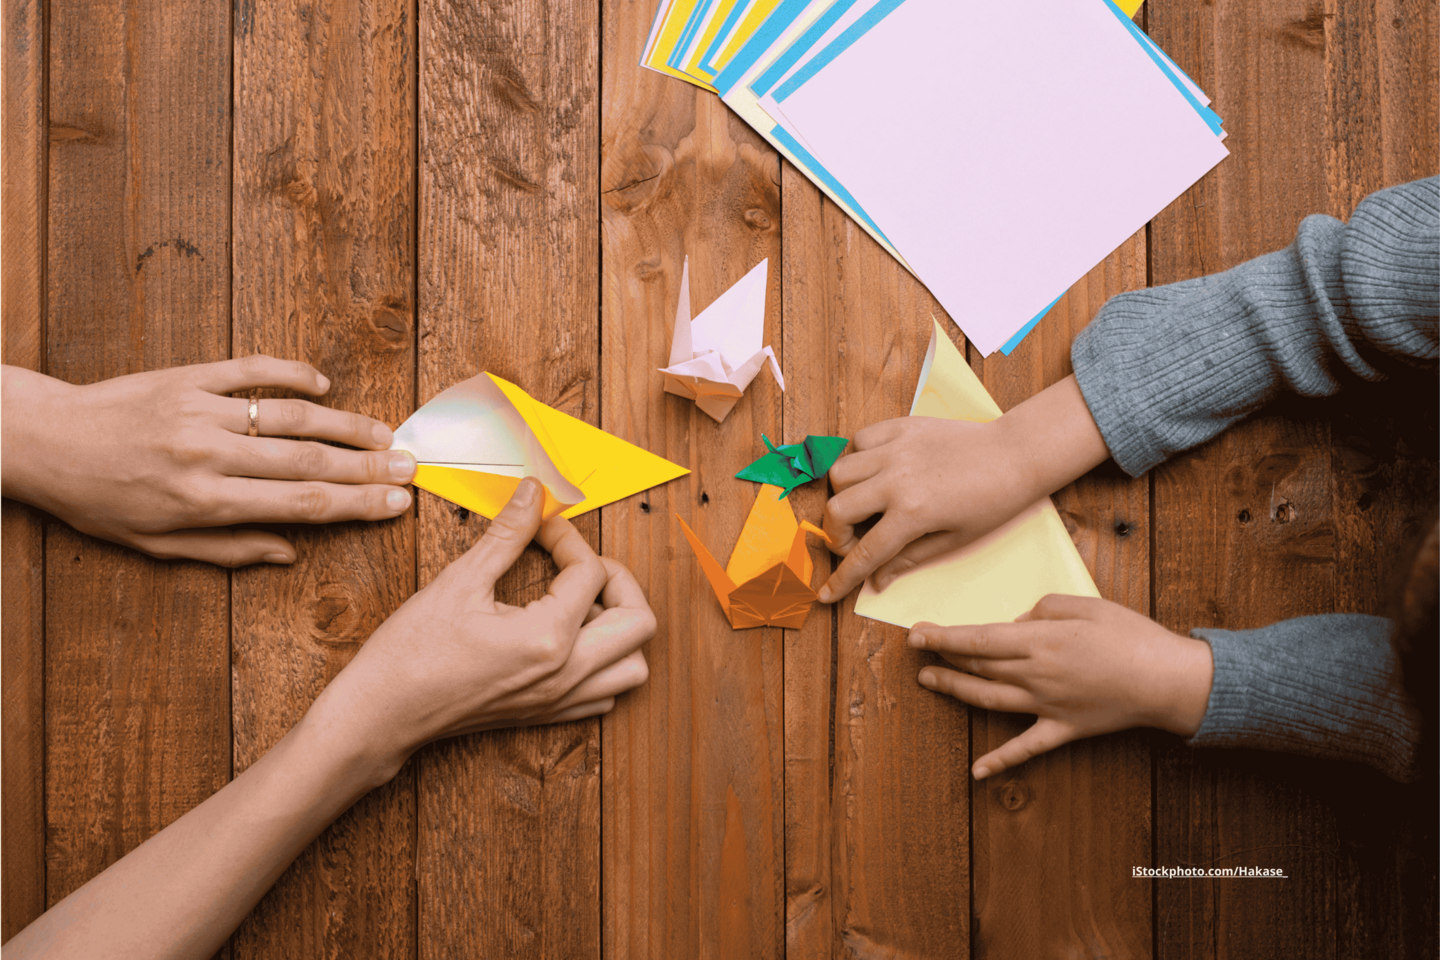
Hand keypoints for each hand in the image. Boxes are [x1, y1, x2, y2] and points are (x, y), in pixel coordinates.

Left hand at [1, 357, 415, 565]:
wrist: (45, 441)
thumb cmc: (100, 500)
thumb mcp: (156, 545)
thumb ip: (227, 550)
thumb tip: (289, 552)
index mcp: (205, 501)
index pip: (302, 504)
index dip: (357, 504)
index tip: (396, 503)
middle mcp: (209, 454)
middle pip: (309, 460)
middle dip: (369, 466)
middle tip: (411, 467)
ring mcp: (201, 410)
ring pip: (290, 416)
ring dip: (345, 423)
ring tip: (385, 432)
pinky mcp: (188, 376)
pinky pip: (251, 370)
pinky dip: (292, 374)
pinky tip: (323, 385)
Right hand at [311, 477, 652, 780]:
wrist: (382, 713)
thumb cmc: (411, 653)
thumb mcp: (460, 581)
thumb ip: (508, 534)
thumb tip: (534, 494)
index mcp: (547, 638)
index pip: (590, 573)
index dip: (568, 538)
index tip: (542, 528)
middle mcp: (565, 674)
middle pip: (640, 623)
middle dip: (619, 581)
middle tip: (581, 563)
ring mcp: (559, 699)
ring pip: (633, 666)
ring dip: (620, 627)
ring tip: (581, 603)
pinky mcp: (548, 714)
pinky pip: (606, 693)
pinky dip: (605, 662)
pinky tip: (570, 638)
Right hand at [817, 374, 1111, 602]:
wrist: (1016, 454)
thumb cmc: (993, 502)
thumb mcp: (954, 540)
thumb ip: (909, 558)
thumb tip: (877, 580)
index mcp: (913, 512)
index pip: (864, 553)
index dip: (842, 578)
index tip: (826, 593)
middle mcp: (896, 478)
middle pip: (837, 509)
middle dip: (836, 535)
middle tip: (854, 543)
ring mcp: (896, 448)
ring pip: (839, 471)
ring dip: (843, 494)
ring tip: (864, 504)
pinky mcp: (901, 426)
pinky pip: (859, 440)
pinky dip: (857, 458)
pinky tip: (874, 472)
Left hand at [908, 594, 1212, 778]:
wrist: (1168, 681)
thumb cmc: (1131, 636)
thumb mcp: (1087, 605)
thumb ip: (1045, 608)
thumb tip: (1017, 621)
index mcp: (1041, 641)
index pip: (979, 638)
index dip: (944, 636)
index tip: (917, 633)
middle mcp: (1036, 675)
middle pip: (979, 666)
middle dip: (943, 656)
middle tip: (916, 649)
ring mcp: (1046, 705)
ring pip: (989, 700)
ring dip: (955, 691)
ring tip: (928, 681)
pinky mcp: (1063, 729)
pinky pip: (1026, 748)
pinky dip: (1000, 761)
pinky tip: (976, 771)